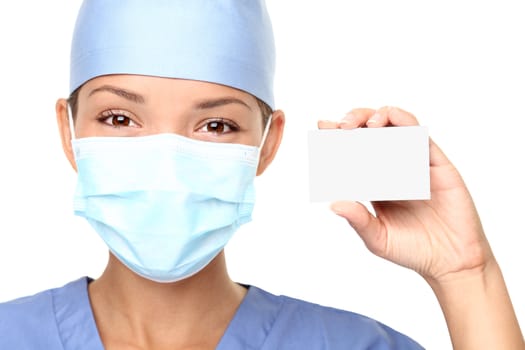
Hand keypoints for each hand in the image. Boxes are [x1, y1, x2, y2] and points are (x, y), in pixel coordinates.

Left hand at [318, 106, 493, 282]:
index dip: (338, 137)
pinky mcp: (436, 163)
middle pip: (371, 132)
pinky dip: (406, 123)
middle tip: (341, 126)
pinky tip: (392, 121)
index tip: (323, 126)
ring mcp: (415, 163)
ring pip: (396, 126)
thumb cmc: (413, 251)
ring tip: (367, 125)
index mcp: (374, 182)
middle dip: (354, 121)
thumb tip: (334, 204)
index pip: (352, 152)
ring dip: (379, 116)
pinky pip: (421, 136)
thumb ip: (358, 221)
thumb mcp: (378, 239)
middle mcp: (393, 168)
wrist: (452, 261)